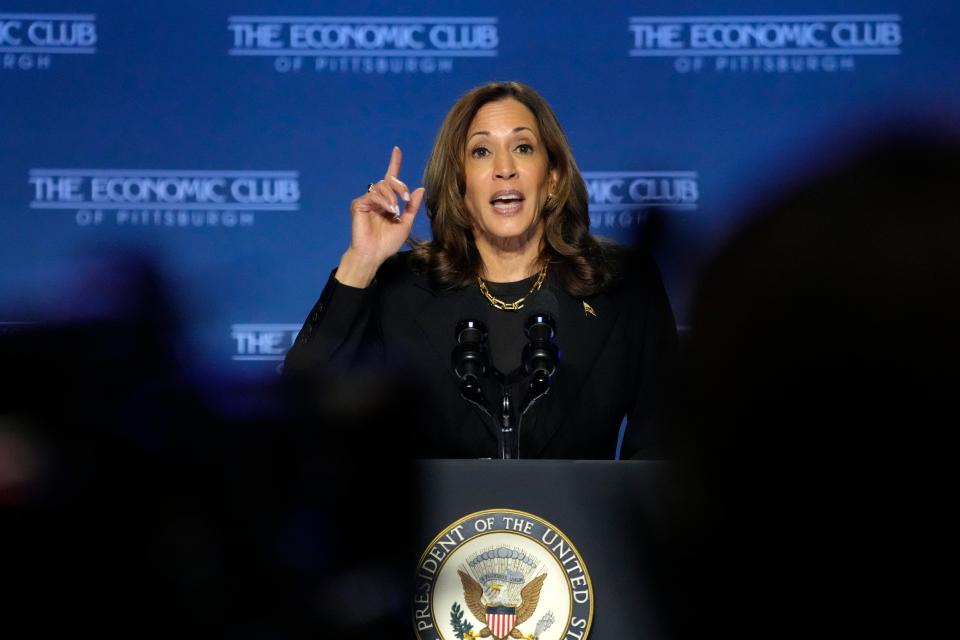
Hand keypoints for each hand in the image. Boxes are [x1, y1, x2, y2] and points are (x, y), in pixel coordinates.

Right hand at [336, 146, 424, 287]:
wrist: (374, 254)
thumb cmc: (387, 243)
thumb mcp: (405, 223)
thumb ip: (412, 207)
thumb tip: (420, 189)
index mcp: (387, 201)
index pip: (390, 179)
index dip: (394, 163)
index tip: (397, 150)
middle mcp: (376, 198)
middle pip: (388, 181)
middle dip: (399, 186)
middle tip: (405, 199)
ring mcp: (366, 201)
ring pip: (381, 186)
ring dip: (392, 196)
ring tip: (395, 210)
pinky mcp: (358, 205)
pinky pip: (373, 195)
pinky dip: (382, 201)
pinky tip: (388, 210)